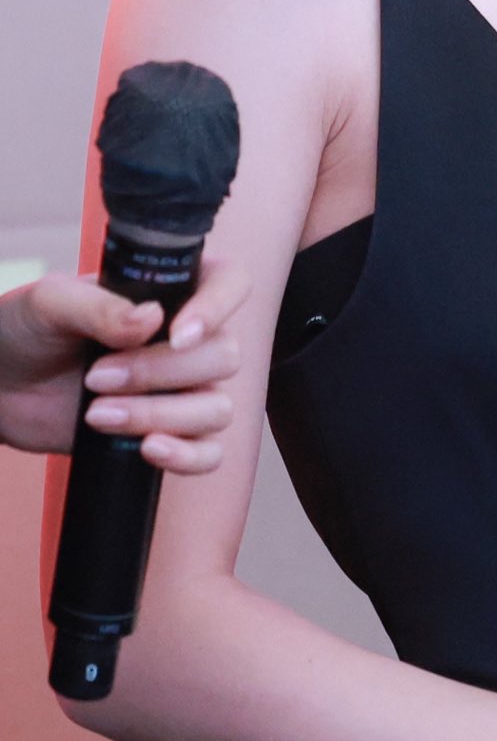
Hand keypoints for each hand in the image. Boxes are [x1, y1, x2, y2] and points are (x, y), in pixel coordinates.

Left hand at [0, 255, 249, 469]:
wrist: (0, 386)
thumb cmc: (27, 331)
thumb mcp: (51, 304)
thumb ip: (98, 307)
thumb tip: (150, 319)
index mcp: (174, 288)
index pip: (230, 284)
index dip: (217, 308)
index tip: (177, 333)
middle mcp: (189, 337)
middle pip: (224, 354)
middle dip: (159, 373)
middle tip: (97, 377)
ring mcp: (184, 388)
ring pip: (217, 407)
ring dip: (159, 415)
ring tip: (97, 415)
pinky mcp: (170, 433)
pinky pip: (209, 453)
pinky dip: (186, 456)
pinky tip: (146, 449)